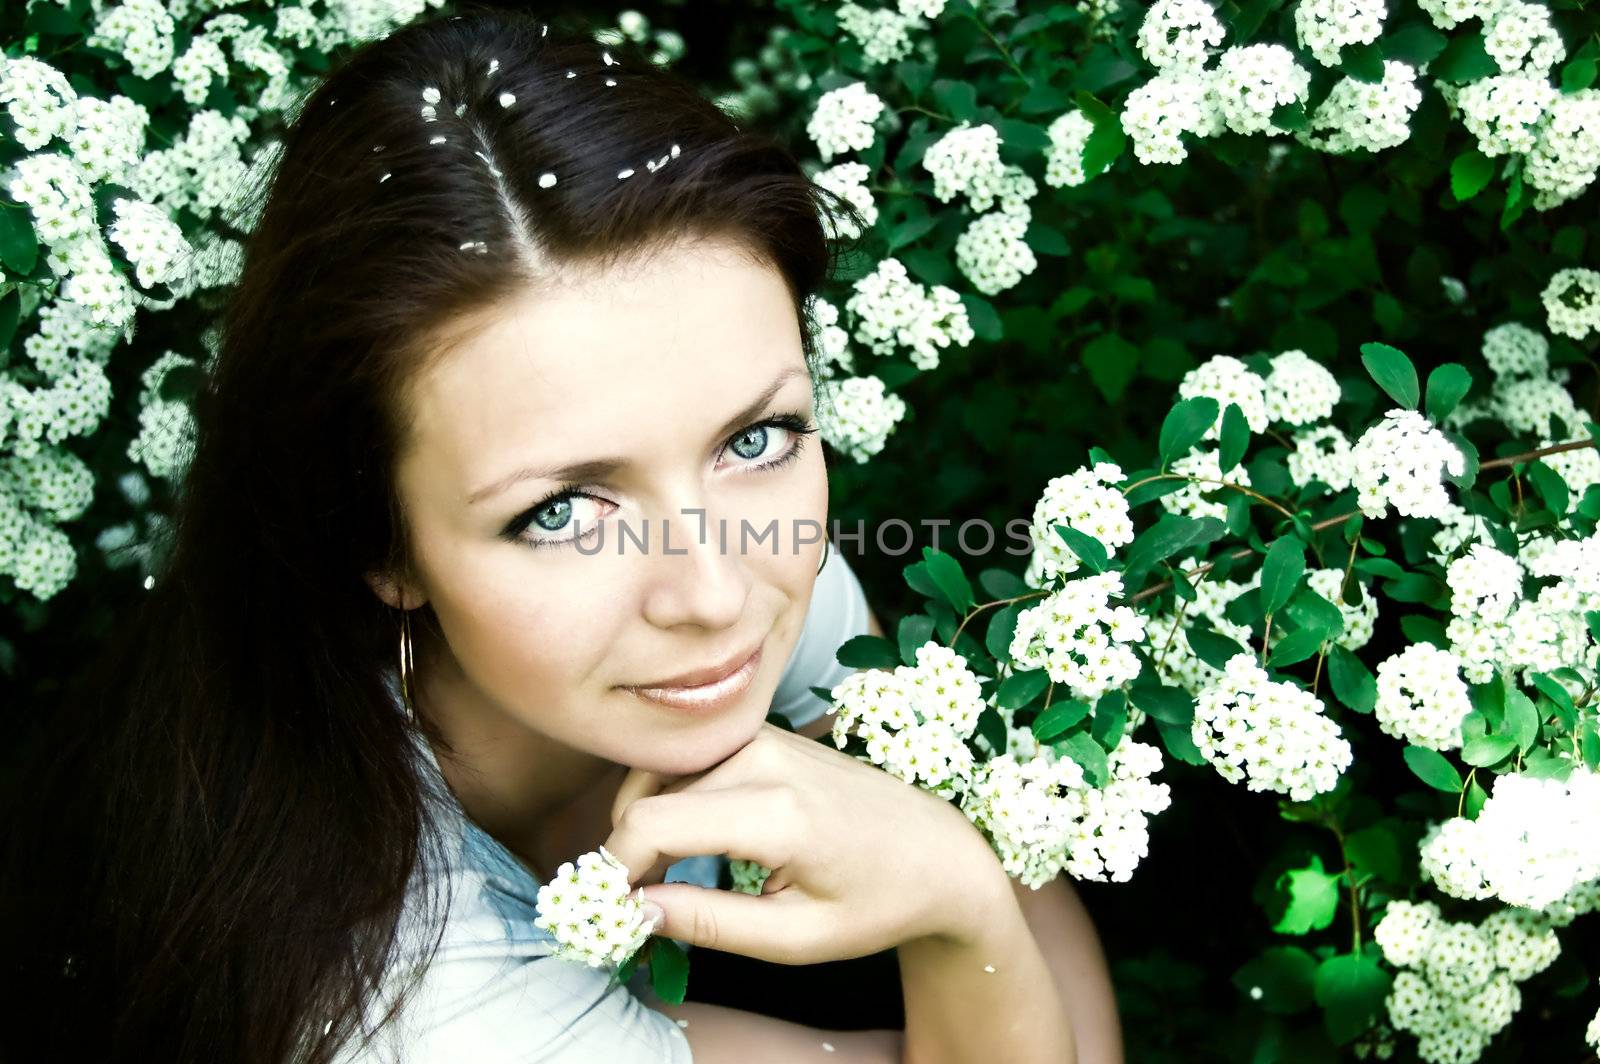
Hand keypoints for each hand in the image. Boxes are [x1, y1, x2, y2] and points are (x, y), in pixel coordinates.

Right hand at [602, 722, 1009, 965]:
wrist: (940, 852)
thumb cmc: (877, 902)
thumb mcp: (795, 938)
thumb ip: (708, 922)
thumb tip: (633, 909)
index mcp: (777, 810)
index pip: (651, 823)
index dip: (612, 869)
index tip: (607, 911)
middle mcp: (764, 757)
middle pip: (645, 797)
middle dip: (623, 854)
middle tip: (631, 907)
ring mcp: (763, 737)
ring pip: (659, 775)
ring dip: (644, 826)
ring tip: (663, 880)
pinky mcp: (763, 734)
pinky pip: (689, 764)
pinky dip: (670, 802)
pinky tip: (691, 845)